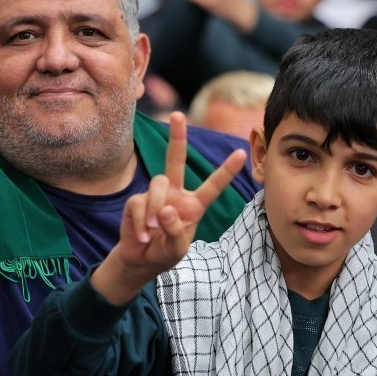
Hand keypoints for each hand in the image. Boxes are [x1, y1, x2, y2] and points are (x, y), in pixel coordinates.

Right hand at [92, 112, 246, 303]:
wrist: (139, 261)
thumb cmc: (164, 253)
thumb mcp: (177, 249)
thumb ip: (176, 230)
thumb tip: (165, 209)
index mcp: (193, 205)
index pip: (212, 186)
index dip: (226, 170)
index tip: (241, 153)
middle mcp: (174, 195)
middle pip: (175, 160)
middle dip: (176, 137)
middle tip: (176, 114)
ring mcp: (154, 196)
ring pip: (157, 184)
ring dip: (155, 208)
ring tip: (152, 230)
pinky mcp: (135, 202)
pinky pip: (138, 204)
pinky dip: (140, 223)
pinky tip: (142, 235)